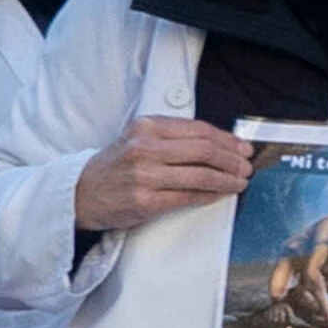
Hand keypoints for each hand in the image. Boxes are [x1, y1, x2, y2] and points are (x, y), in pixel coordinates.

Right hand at [71, 116, 250, 232]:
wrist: (81, 193)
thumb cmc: (115, 167)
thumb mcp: (138, 139)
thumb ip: (172, 138)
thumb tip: (218, 143)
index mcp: (146, 127)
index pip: (198, 129)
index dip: (226, 139)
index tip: (242, 146)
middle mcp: (145, 147)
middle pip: (204, 150)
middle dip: (232, 159)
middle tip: (246, 166)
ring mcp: (145, 175)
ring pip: (201, 174)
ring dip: (227, 179)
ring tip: (240, 181)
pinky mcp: (146, 201)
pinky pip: (189, 196)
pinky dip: (210, 194)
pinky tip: (221, 193)